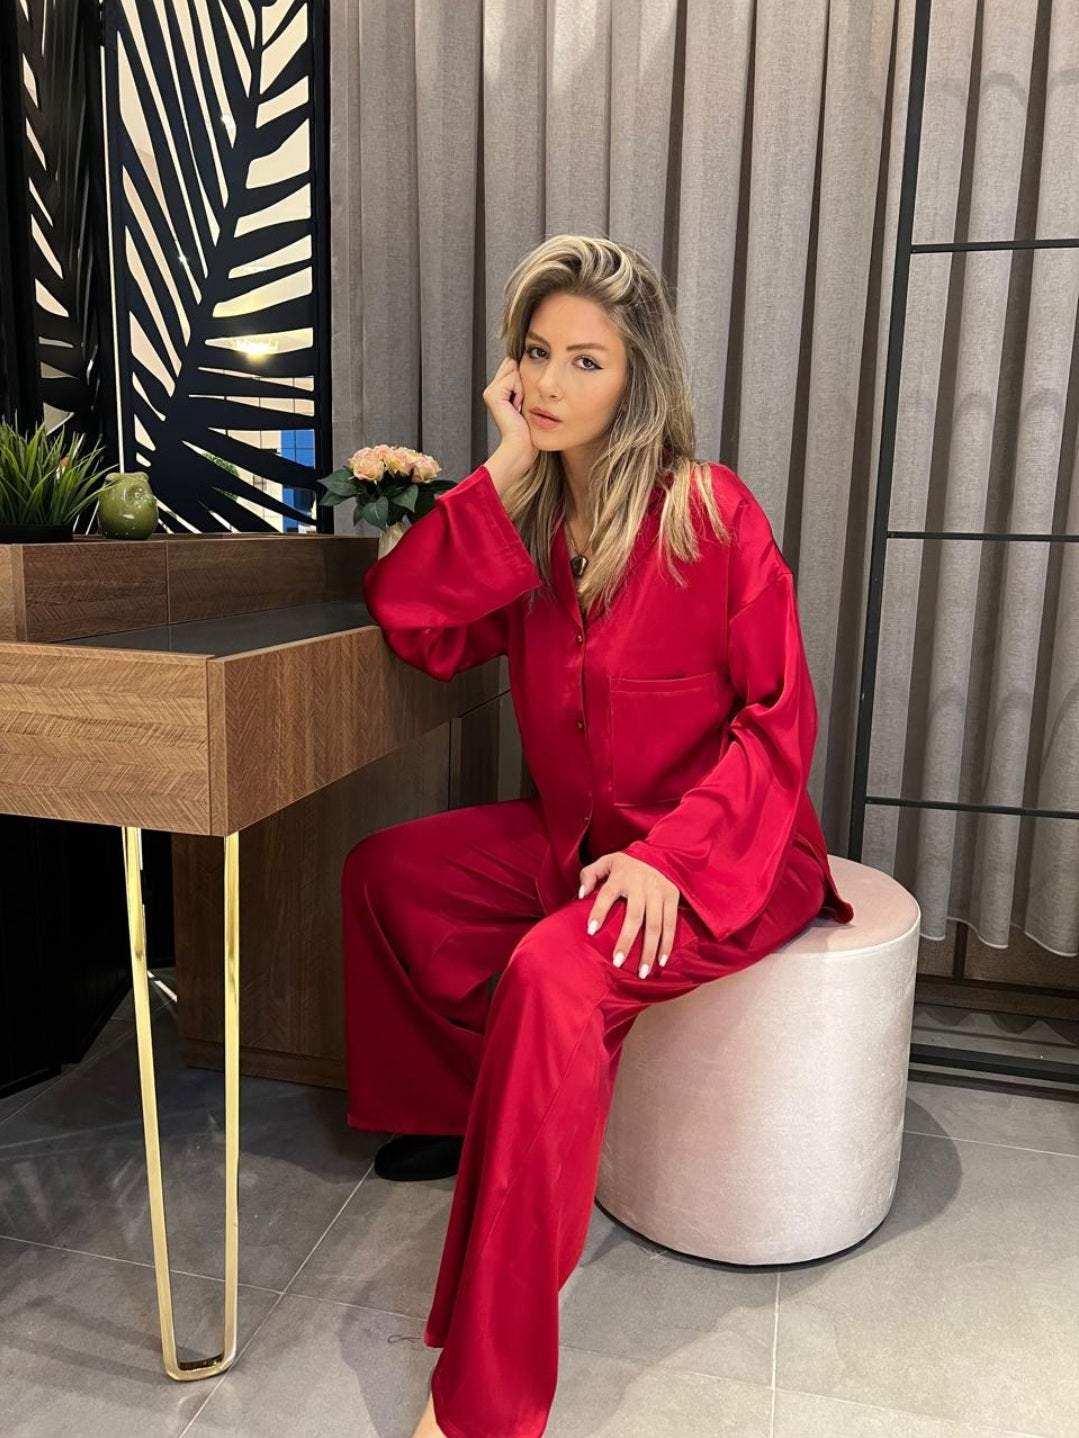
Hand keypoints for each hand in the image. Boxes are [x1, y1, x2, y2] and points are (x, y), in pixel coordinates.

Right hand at [483, 356, 538, 465]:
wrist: (521, 446)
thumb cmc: (528, 428)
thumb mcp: (527, 400)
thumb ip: (523, 382)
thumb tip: (527, 363)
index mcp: (498, 390)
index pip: (512, 364)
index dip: (523, 376)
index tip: (524, 399)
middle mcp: (491, 389)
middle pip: (512, 363)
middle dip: (523, 380)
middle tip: (521, 403)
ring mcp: (490, 391)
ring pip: (514, 369)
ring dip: (522, 387)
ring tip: (519, 406)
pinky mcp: (493, 394)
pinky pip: (514, 378)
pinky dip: (520, 392)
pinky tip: (516, 407)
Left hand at [578, 851, 680, 977]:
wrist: (658, 853)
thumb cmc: (625, 866)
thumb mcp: (605, 862)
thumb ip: (589, 875)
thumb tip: (581, 894)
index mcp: (621, 876)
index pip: (607, 893)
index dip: (599, 911)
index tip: (590, 930)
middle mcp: (642, 884)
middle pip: (635, 916)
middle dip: (626, 940)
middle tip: (617, 962)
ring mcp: (659, 891)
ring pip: (655, 924)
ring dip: (649, 949)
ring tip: (641, 971)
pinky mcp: (672, 897)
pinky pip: (671, 924)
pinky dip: (667, 944)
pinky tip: (660, 961)